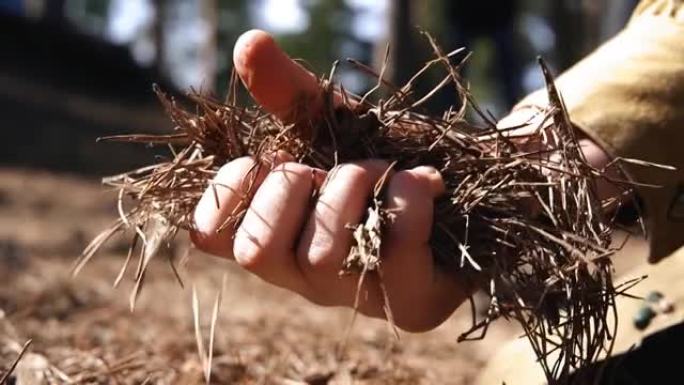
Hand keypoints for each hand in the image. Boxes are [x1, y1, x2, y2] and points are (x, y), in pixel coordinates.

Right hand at [190, 30, 467, 332]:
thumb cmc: (386, 157)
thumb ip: (290, 91)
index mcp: (277, 236)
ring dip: (351, 188)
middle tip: (320, 167)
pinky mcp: (412, 303)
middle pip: (258, 252)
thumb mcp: (334, 122)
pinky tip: (424, 181)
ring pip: (321, 256)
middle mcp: (306, 276)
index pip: (212, 237)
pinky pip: (394, 251)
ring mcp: (357, 295)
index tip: (263, 158)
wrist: (471, 182)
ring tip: (379, 167)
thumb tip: (247, 42)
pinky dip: (406, 199)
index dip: (225, 191)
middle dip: (287, 188)